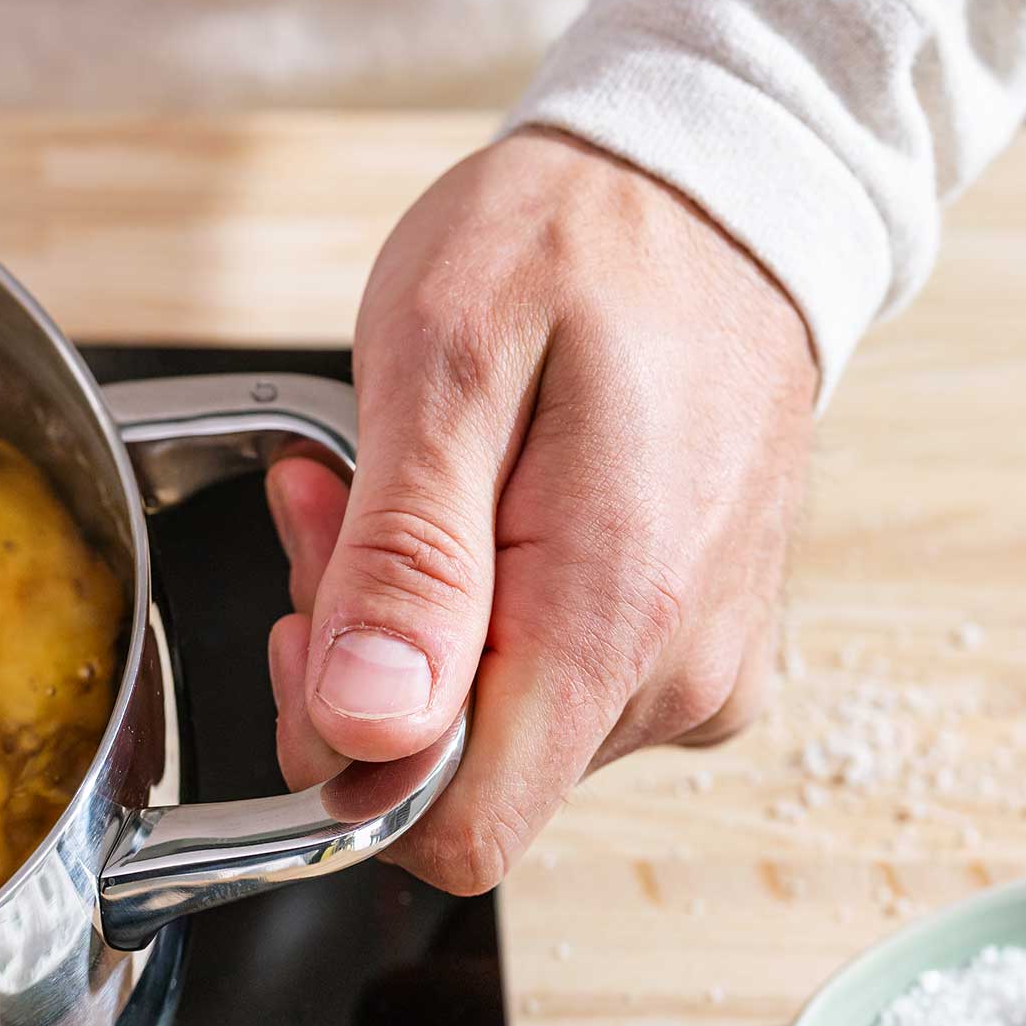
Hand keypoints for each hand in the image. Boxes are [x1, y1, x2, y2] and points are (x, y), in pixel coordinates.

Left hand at [267, 128, 815, 890]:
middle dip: (359, 660)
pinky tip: (464, 507)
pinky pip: (546, 687)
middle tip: (335, 504)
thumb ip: (403, 562)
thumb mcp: (444, 364)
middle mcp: (671, 676)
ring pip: (490, 733)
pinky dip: (476, 612)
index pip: (451, 832)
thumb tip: (365, 725)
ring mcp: (690, 669)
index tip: (314, 624)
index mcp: (608, 621)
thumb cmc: (578, 249)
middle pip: (453, 778)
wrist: (711, 193)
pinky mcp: (686, 647)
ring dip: (408, 624)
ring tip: (398, 480)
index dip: (343, 756)